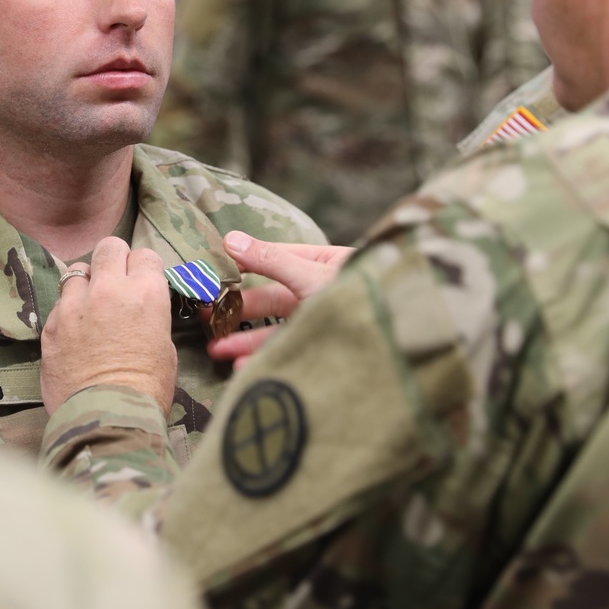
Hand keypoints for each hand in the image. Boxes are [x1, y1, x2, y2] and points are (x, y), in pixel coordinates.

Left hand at [41, 236, 176, 415]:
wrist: (107, 416)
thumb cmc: (147, 388)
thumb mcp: (164, 347)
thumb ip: (151, 317)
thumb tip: (141, 312)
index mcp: (146, 293)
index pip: (145, 255)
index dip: (144, 268)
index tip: (142, 279)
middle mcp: (109, 289)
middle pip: (109, 247)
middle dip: (114, 259)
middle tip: (115, 279)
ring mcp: (75, 304)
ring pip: (78, 271)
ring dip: (86, 283)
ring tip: (90, 305)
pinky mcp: (51, 324)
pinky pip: (60, 302)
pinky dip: (68, 310)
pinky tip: (74, 330)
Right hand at [208, 231, 352, 367]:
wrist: (404, 341)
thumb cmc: (362, 295)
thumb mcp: (312, 274)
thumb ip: (271, 260)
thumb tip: (230, 239)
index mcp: (320, 263)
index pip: (271, 260)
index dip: (240, 266)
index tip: (209, 274)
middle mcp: (318, 292)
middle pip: (269, 299)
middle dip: (236, 309)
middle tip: (204, 316)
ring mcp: (320, 322)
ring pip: (275, 329)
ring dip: (244, 340)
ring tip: (215, 349)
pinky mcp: (320, 348)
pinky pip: (288, 351)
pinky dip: (264, 359)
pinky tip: (242, 368)